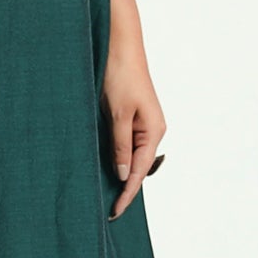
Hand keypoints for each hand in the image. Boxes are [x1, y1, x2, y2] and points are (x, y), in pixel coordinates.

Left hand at [102, 44, 165, 220]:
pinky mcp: (131, 117)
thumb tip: (123, 174)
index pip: (139, 171)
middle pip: (137, 167)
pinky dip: (115, 156)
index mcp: (154, 131)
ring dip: (118, 172)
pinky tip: (105, 166)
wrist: (119, 46)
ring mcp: (142, 124)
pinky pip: (124, 144)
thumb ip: (120, 145)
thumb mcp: (118, 114)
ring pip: (130, 156)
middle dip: (123, 187)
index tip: (114, 211)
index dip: (126, 193)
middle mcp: (151, 130)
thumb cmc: (121, 75)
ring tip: (103, 194)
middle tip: (106, 210)